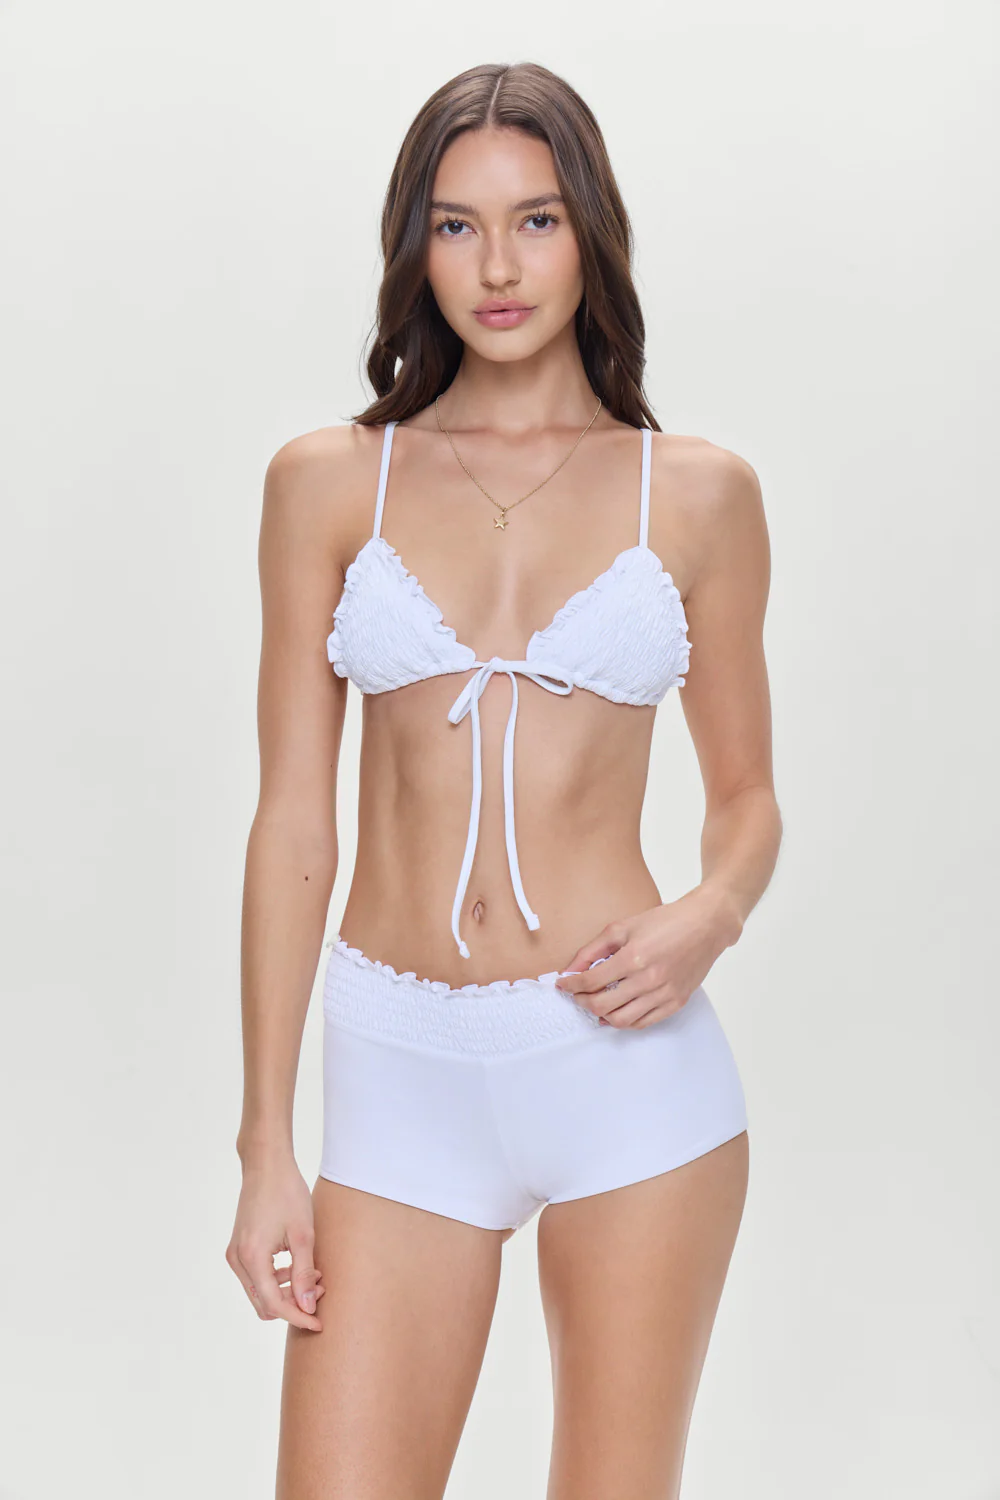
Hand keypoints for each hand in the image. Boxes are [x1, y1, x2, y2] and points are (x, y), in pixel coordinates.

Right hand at [225, 1155, 325, 1330]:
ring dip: (286, 1292)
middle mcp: (238, 1260)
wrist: (266, 1166)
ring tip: (314, 1277)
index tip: (319, 1323)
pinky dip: (277, 1280)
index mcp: (252, 1258)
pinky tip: (298, 1267)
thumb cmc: (287, 1194)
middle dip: (293, 1304)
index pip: (274, 1304)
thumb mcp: (303, 1234)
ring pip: (260, 1293)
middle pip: (264, 1303)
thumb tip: (307, 1307)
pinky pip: (256, 1278)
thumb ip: (304, 1273)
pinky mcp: (239, 1248)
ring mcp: (235, 1254)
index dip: (298, 1316)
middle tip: (319, 1291)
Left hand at [554, 889, 736, 1029]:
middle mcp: (648, 980)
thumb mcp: (623, 927)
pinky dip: (625, 1021)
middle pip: (602, 1005)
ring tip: (595, 1004)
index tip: (564, 985)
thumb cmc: (666, 922)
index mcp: (633, 957)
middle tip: (577, 995)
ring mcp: (664, 994)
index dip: (571, 985)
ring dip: (602, 1015)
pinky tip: (617, 1011)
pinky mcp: (676, 1002)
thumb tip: (571, 969)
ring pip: (622, 1020)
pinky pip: (644, 1023)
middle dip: (582, 1002)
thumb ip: (593, 949)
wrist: (705, 925)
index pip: (591, 981)